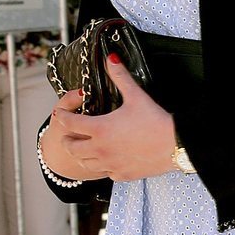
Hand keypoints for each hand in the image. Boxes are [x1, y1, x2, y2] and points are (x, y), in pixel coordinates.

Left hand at [50, 62, 177, 180]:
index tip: (59, 114)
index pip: (70, 123)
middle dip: (66, 140)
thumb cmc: (155, 120)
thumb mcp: (135, 95)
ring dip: (81, 155)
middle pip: (71, 148)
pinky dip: (101, 166)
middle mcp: (100, 149)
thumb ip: (120, 76)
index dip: (62, 117)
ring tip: (83, 148)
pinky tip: (106, 160)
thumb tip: (111, 59)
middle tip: (68, 135)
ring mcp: (110, 164)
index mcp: (99, 129)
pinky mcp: (122, 175)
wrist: (175, 145)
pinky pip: (104, 173)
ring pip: (84, 164)